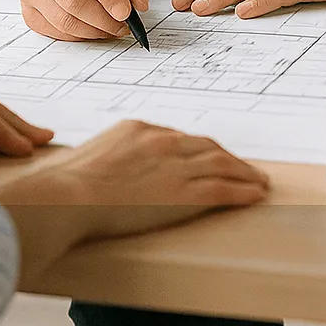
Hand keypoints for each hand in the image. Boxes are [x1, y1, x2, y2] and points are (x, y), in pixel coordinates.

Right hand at [0, 119, 269, 251]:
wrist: (67, 196)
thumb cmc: (66, 184)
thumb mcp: (89, 158)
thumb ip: (109, 158)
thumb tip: (104, 170)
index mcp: (139, 129)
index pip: (179, 138)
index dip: (198, 150)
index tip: (208, 158)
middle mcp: (163, 141)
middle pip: (206, 147)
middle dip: (228, 158)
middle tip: (244, 168)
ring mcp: (175, 166)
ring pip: (221, 165)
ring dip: (244, 173)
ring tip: (259, 182)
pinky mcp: (183, 193)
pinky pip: (223, 190)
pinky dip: (243, 191)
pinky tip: (256, 195)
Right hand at [18, 0, 156, 40]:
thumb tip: (138, 1)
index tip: (126, 11)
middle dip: (103, 18)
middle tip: (123, 25)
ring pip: (63, 19)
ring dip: (93, 30)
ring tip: (112, 27)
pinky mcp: (28, 8)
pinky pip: (54, 31)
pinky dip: (79, 36)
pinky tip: (94, 29)